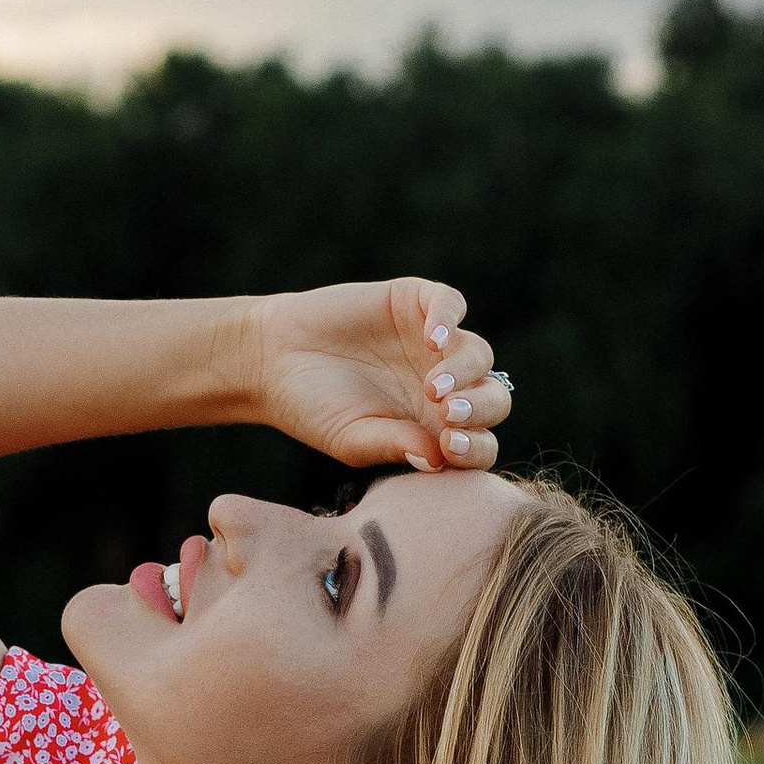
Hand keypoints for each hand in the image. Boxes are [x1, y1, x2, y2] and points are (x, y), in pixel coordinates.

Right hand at [250, 277, 510, 476]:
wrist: (272, 361)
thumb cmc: (313, 410)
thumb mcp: (353, 438)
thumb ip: (396, 445)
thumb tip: (438, 460)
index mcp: (437, 429)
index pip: (479, 444)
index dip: (475, 447)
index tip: (450, 447)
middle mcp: (446, 388)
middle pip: (491, 399)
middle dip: (478, 409)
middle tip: (449, 414)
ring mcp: (434, 345)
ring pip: (478, 353)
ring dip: (464, 370)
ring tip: (434, 386)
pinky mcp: (416, 303)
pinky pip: (450, 303)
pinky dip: (449, 317)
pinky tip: (432, 337)